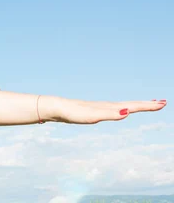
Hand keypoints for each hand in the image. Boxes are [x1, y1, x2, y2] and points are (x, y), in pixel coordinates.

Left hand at [52, 98, 166, 123]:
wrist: (56, 108)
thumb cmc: (73, 113)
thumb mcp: (92, 116)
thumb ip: (109, 114)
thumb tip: (127, 112)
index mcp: (109, 107)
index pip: (133, 106)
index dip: (147, 106)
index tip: (163, 103)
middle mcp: (107, 106)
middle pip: (131, 104)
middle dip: (146, 104)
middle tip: (163, 103)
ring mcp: (101, 108)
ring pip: (123, 106)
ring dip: (137, 105)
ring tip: (147, 104)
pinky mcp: (94, 111)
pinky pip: (114, 109)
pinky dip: (123, 108)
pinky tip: (122, 110)